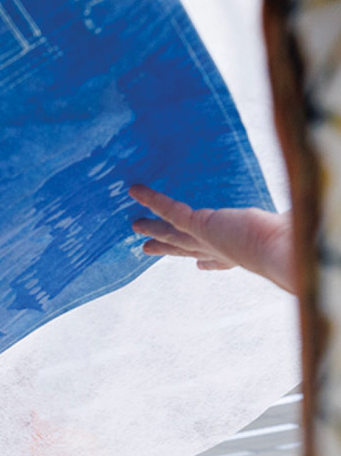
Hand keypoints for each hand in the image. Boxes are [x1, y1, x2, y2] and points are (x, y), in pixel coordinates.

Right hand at [128, 184, 293, 292]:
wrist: (288, 254)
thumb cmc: (300, 244)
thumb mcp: (299, 227)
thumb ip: (303, 217)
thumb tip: (327, 204)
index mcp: (244, 253)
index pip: (221, 260)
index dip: (209, 263)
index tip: (201, 266)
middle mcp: (222, 250)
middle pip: (187, 249)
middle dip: (169, 249)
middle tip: (148, 250)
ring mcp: (207, 239)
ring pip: (173, 232)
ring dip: (153, 228)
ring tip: (134, 226)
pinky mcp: (199, 225)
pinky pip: (171, 210)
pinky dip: (152, 199)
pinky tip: (136, 188)